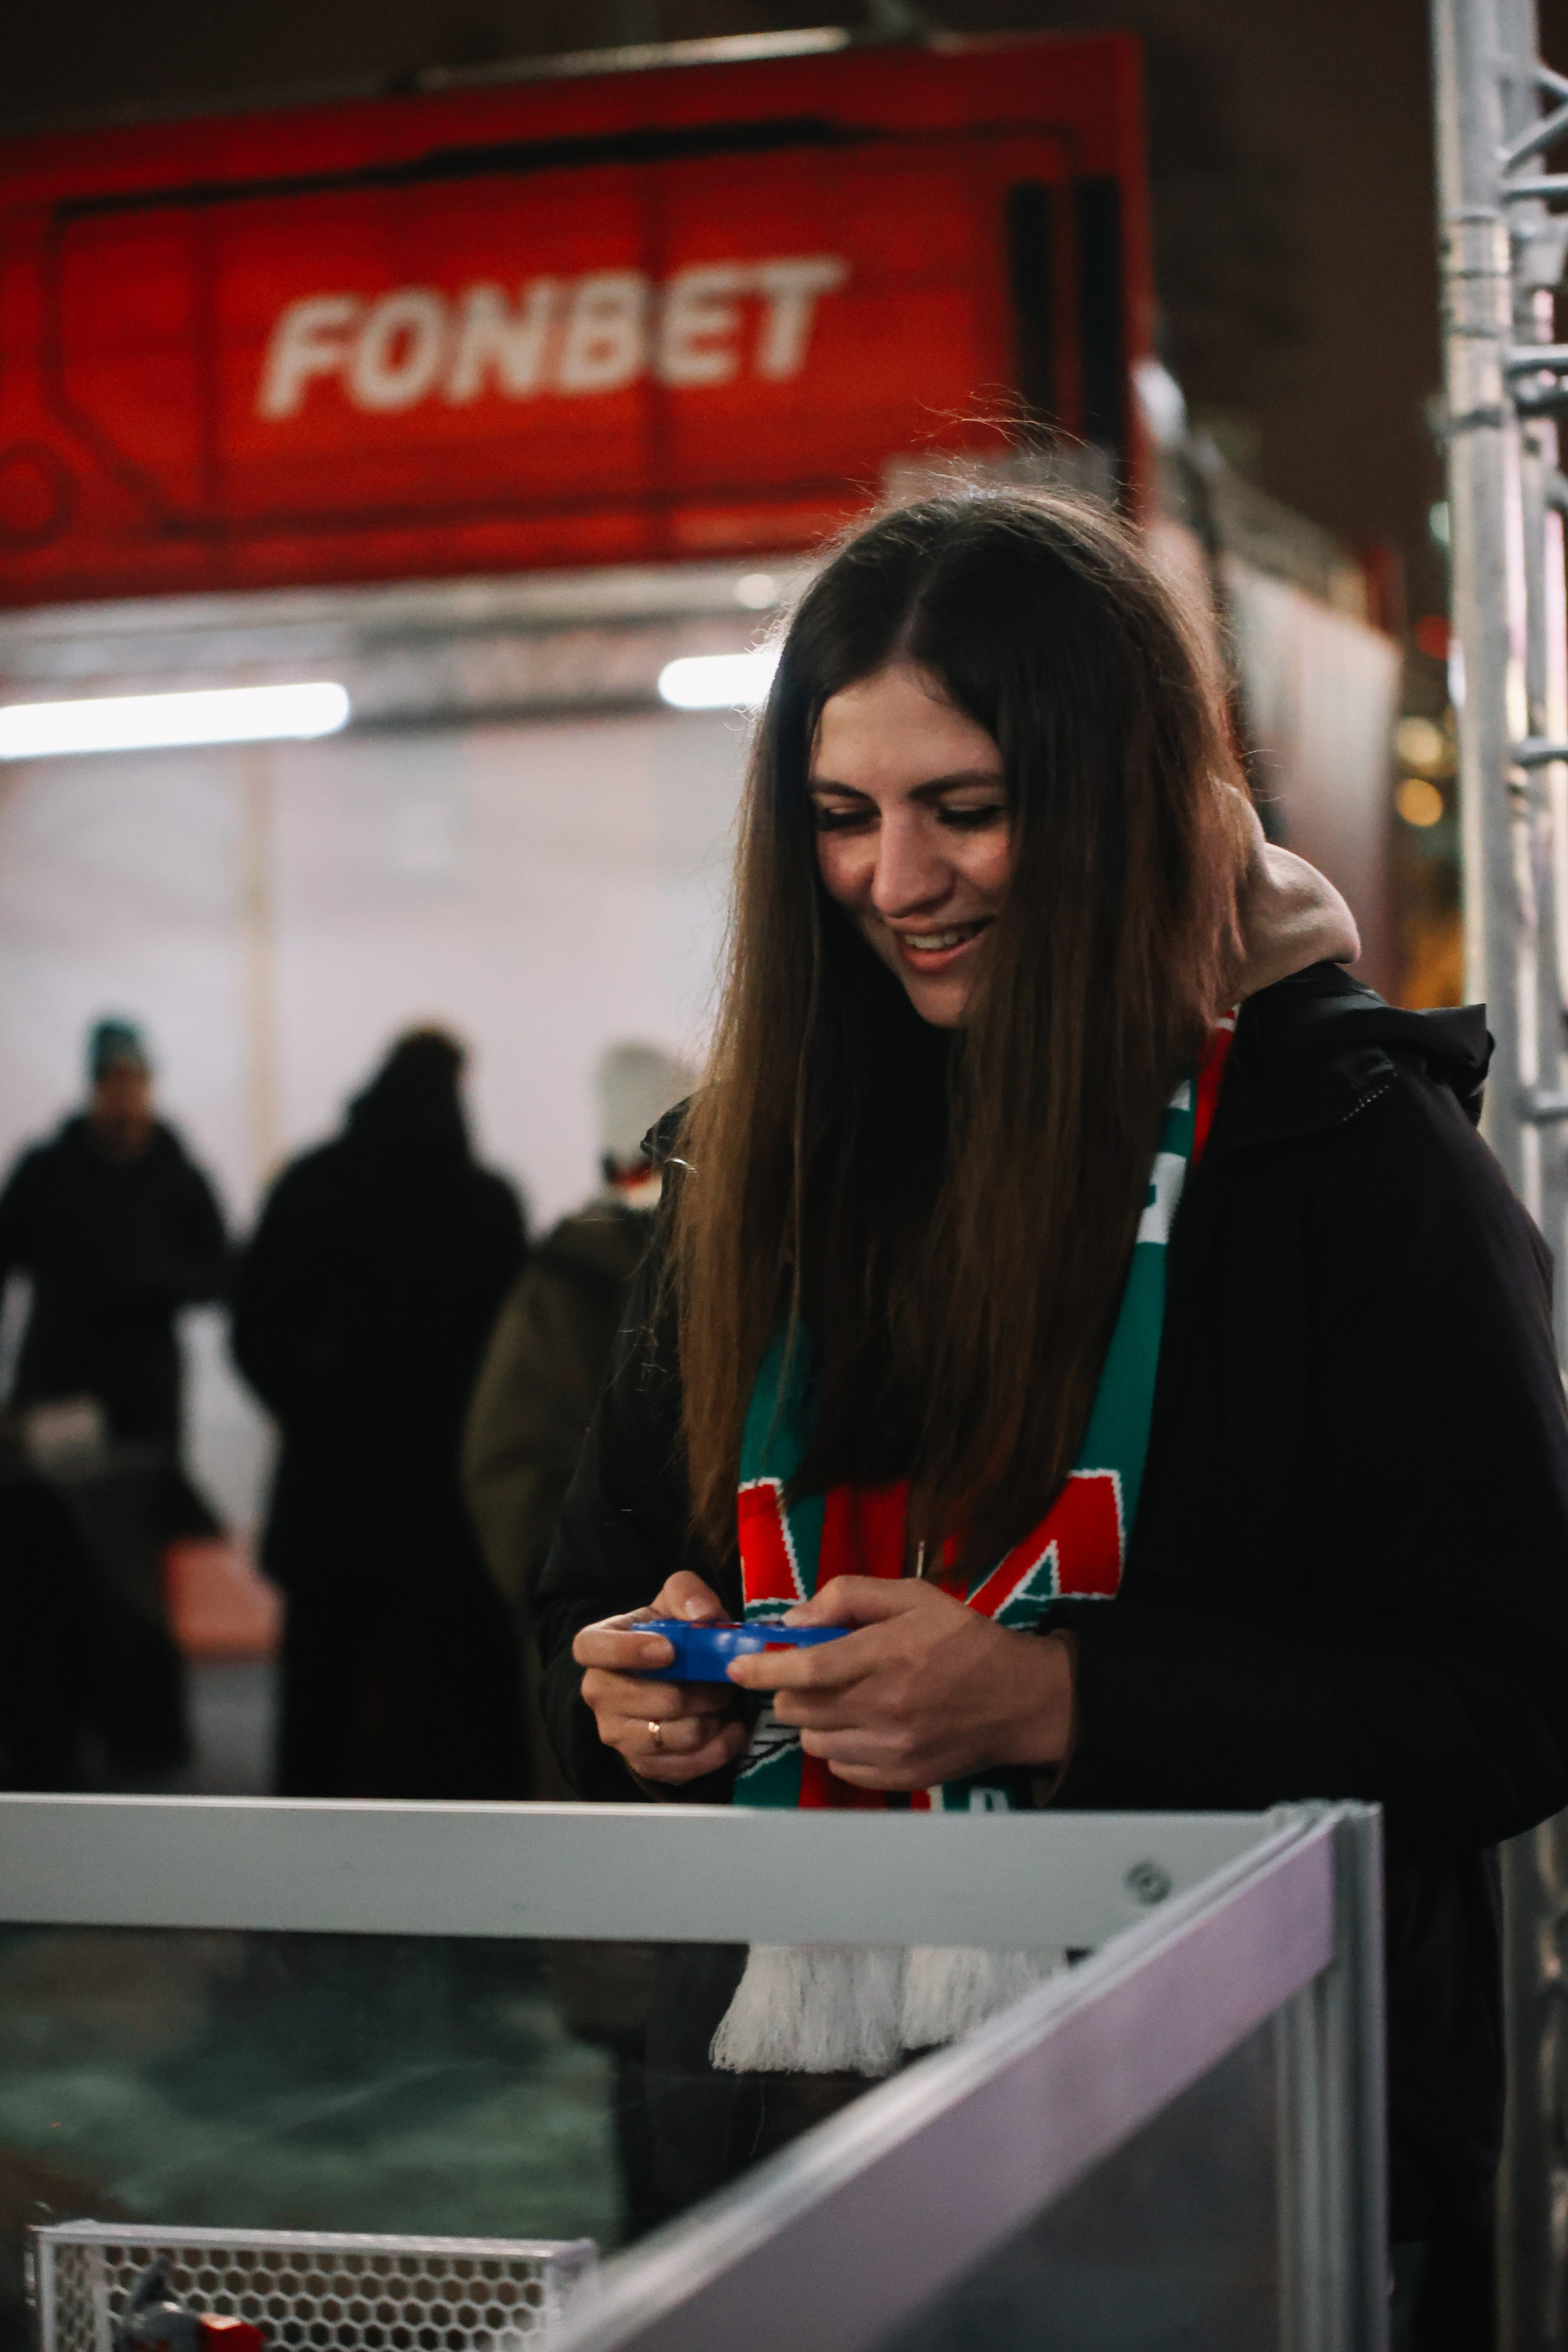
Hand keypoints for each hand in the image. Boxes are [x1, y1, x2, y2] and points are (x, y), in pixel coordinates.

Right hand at [573, 1571, 749, 1787]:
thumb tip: (704, 1616)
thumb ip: (690, 1594)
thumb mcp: (679, 1600)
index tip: (669, 1650)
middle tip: (723, 1680)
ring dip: (709, 1719)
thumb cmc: (673, 1634)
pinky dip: (717, 1749)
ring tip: (725, 1702)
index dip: (627, 1651)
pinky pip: (683, 1766)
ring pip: (669, 1735)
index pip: (590, 1649)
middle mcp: (598, 1693)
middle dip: (693, 1691)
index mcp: (597, 1646)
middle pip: (641, 1700)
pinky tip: (731, 1729)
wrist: (678, 1678)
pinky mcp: (642, 1764)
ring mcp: (617, 1733)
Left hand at [724, 1577, 1073, 1791]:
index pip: (807, 1669)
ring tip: (840, 1699)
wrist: (1020, 1699)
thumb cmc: (963, 1639)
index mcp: (888, 1654)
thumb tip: (795, 1620)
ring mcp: (893, 1748)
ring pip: (814, 1741)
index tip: (738, 1666)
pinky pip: (839, 1767)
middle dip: (789, 1689)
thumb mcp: (913, 1596)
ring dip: (812, 1719)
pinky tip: (861, 1725)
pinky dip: (838, 1747)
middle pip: (800, 1708)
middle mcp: (886, 1706)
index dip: (763, 1668)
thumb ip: (849, 1596)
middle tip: (808, 1674)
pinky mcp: (901, 1778)